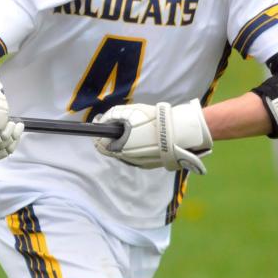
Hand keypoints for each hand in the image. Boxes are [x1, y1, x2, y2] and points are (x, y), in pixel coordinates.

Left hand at [93, 99, 212, 173]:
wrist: (179, 133)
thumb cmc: (152, 121)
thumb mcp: (128, 112)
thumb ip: (111, 116)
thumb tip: (99, 121)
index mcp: (119, 148)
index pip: (100, 144)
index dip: (98, 133)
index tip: (99, 123)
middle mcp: (128, 159)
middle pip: (111, 149)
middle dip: (111, 137)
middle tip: (116, 123)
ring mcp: (139, 164)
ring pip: (124, 153)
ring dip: (123, 142)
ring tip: (132, 129)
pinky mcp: (150, 165)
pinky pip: (136, 156)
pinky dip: (134, 147)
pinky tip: (142, 137)